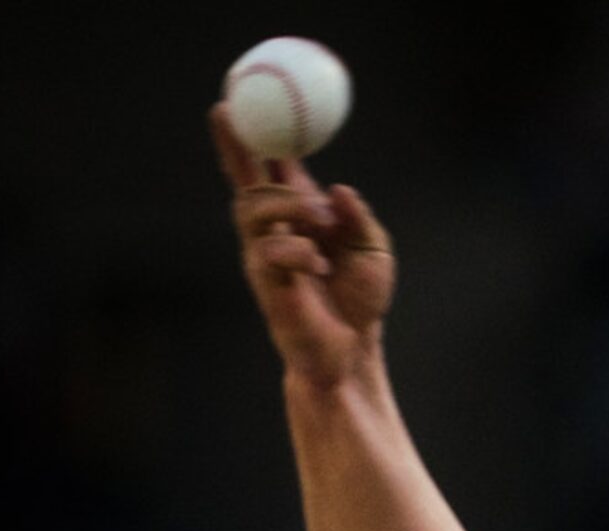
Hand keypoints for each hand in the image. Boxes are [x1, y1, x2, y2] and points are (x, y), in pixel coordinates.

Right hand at [209, 103, 395, 387]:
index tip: (236, 100)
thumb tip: (337, 190)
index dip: (253, 135)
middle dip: (239, 149)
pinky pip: (270, 252)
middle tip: (234, 121)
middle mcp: (275, 230)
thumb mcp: (374, 249)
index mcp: (300, 215)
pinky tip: (320, 267)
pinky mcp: (267, 285)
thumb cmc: (361, 301)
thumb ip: (357, 216)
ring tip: (321, 224)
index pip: (269, 166)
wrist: (354, 352)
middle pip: (245, 180)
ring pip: (254, 210)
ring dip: (287, 206)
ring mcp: (266, 257)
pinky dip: (299, 252)